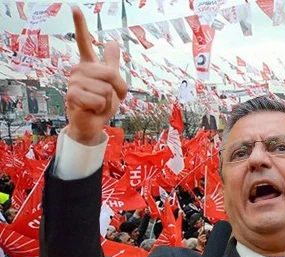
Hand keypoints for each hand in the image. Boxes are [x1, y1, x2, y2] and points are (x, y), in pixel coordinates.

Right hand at [66, 7, 126, 144]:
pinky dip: (100, 109)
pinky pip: (98, 100)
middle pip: (111, 74)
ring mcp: (74, 82)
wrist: (92, 124)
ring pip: (106, 90)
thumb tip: (113, 41)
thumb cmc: (101, 103)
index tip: (75, 8)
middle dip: (118, 90)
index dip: (80, 25)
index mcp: (88, 65)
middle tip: (109, 98)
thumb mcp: (112, 83)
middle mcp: (79, 70)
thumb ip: (111, 63)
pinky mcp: (72, 95)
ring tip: (98, 105)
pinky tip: (92, 110)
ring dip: (108, 102)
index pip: (83, 41)